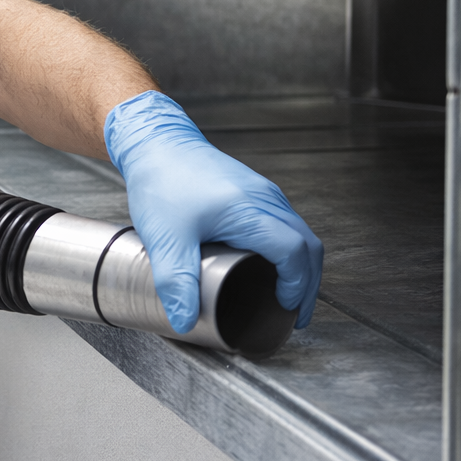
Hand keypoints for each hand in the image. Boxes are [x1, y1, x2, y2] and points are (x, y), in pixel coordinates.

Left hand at [105, 91, 322, 332]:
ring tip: (286, 293)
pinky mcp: (251, 189)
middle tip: (296, 311)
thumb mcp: (165, 237)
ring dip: (299, 264)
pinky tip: (269, 262)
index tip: (289, 308)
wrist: (153, 140)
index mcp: (251, 210)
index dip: (298, 285)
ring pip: (298, 231)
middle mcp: (264, 198)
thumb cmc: (161, 179)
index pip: (296, 252)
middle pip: (307, 244)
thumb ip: (175, 281)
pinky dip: (286, 247)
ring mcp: (261, 191)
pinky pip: (283, 221)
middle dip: (308, 282)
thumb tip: (185, 320)